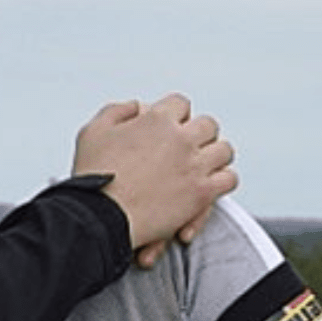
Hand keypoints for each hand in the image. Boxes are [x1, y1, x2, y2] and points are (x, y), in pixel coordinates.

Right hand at [72, 93, 237, 258]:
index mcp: (156, 119)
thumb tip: (135, 105)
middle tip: (190, 144)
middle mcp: (181, 139)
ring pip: (224, 151)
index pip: (180, 103)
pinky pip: (228, 180)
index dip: (175, 113)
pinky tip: (210, 185)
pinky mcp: (201, 193)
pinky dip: (222, 181)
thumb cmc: (93, 176)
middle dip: (199, 132)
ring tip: (205, 164)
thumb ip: (116, 111)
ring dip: (215, 155)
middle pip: (208, 125)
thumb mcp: (94, 131)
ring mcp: (195, 166)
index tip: (170, 125)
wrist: (100, 217)